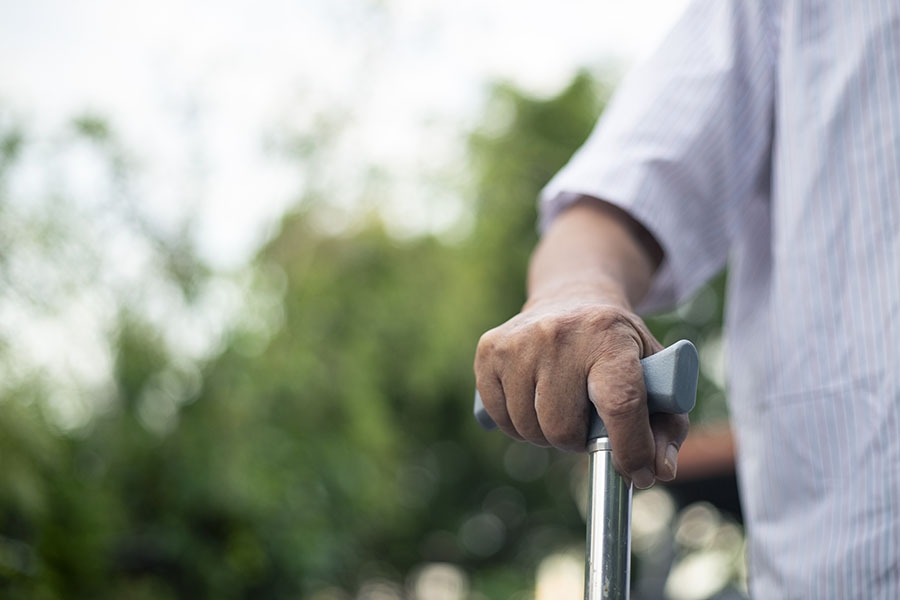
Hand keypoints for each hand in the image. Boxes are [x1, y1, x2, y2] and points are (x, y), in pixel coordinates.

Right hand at [473, 292, 688, 487]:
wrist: (571, 297)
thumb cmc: (618, 347)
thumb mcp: (655, 372)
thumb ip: (667, 425)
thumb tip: (656, 471)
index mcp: (609, 335)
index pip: (620, 404)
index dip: (629, 448)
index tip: (635, 472)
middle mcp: (558, 332)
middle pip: (564, 429)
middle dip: (579, 441)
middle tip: (588, 424)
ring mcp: (518, 340)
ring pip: (529, 429)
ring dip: (547, 434)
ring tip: (562, 407)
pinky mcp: (489, 349)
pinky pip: (500, 418)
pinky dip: (518, 423)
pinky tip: (534, 399)